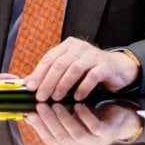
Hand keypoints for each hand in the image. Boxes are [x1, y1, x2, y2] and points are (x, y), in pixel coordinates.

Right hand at [22, 102, 140, 144]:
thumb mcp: (68, 118)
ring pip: (75, 134)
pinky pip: (93, 127)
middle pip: (61, 138)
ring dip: (64, 119)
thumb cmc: (89, 116)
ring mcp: (95, 144)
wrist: (117, 116)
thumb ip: (51, 119)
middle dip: (49, 121)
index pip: (50, 141)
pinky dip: (84, 116)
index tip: (30, 112)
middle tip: (40, 105)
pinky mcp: (106, 134)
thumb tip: (27, 114)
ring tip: (56, 104)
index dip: (39, 127)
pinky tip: (77, 104)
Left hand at [23, 37, 137, 100]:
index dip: (38, 73)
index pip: (49, 58)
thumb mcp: (68, 71)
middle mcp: (79, 47)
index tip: (30, 88)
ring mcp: (93, 55)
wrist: (117, 69)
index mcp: (67, 46)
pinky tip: (77, 97)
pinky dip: (83, 87)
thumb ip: (50, 75)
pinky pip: (92, 76)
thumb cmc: (89, 71)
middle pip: (59, 63)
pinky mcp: (105, 65)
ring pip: (74, 68)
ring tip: (56, 98)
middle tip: (41, 97)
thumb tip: (27, 83)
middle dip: (48, 81)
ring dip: (63, 84)